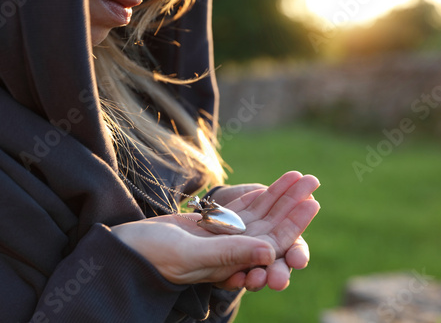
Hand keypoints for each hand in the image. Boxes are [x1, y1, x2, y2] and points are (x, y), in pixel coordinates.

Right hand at [111, 171, 319, 288]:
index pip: (272, 242)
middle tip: (312, 180)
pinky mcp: (212, 225)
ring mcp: (224, 237)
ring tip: (298, 175)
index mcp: (233, 264)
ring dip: (278, 196)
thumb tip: (271, 253)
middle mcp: (233, 251)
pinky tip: (271, 186)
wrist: (128, 250)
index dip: (293, 222)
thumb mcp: (191, 255)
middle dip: (292, 203)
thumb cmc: (154, 256)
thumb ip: (230, 254)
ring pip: (259, 214)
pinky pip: (241, 210)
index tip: (311, 201)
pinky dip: (256, 196)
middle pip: (271, 225)